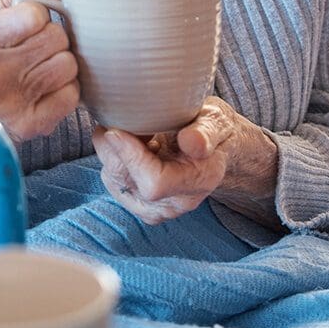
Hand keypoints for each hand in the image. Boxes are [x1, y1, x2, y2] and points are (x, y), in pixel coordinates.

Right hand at [0, 0, 78, 141]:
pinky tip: (44, 92)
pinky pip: (72, 95)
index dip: (35, 18)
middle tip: (31, 52)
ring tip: (38, 72)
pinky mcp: (32, 125)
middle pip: (56, 38)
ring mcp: (12, 103)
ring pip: (68, 65)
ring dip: (59, 66)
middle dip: (49, 41)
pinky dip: (63, 92)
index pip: (35, 14)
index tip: (22, 29)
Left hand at [93, 97, 272, 224]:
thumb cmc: (212, 130)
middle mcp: (176, 203)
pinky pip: (112, 180)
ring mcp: (155, 209)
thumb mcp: (216, 121)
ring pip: (113, 179)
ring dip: (113, 150)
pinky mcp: (139, 204)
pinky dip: (114, 157)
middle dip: (114, 146)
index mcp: (199, 181)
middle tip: (126, 118)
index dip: (130, 156)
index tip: (116, 129)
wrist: (214, 150)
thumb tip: (190, 141)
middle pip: (126, 180)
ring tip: (137, 131)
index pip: (154, 183)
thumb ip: (206, 132)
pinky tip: (133, 145)